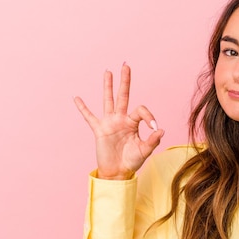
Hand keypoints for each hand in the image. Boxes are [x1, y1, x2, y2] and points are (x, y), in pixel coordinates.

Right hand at [74, 63, 164, 179]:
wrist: (118, 172)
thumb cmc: (132, 161)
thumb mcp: (145, 151)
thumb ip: (153, 140)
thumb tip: (161, 129)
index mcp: (133, 123)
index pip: (141, 111)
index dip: (149, 116)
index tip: (154, 127)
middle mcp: (121, 119)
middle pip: (123, 96)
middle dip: (125, 81)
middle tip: (126, 66)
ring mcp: (109, 123)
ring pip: (108, 101)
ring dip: (108, 86)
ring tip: (108, 72)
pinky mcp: (99, 130)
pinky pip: (89, 117)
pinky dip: (83, 108)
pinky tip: (77, 98)